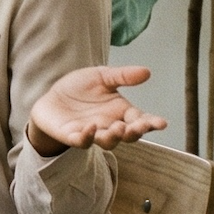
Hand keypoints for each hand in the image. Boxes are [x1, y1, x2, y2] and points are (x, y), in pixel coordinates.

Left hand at [26, 65, 166, 156]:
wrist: (52, 97)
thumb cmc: (80, 88)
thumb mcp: (102, 76)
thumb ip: (122, 76)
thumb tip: (147, 72)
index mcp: (121, 112)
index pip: (141, 120)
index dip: (152, 123)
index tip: (161, 123)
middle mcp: (110, 126)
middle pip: (128, 135)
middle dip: (135, 132)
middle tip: (139, 126)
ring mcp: (93, 133)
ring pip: (108, 142)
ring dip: (114, 137)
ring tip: (118, 127)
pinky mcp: (73, 136)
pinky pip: (82, 141)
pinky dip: (87, 137)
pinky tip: (91, 127)